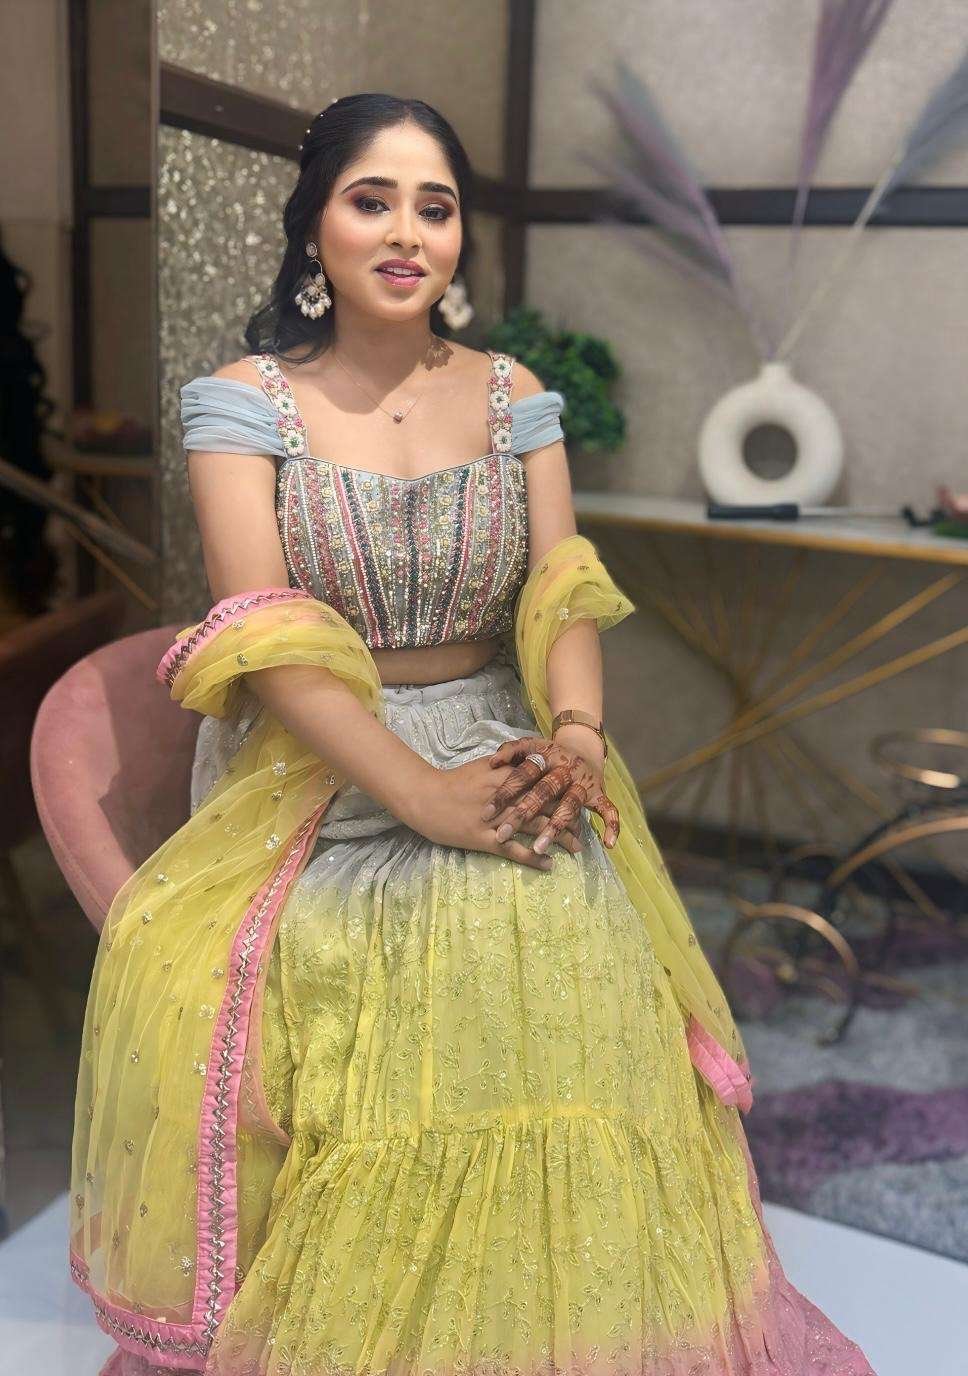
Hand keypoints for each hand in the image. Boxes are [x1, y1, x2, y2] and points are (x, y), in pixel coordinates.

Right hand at [396, 755, 582, 871]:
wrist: (424, 796)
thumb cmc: (453, 782)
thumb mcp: (482, 766)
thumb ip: (506, 764)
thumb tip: (529, 759)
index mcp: (506, 777)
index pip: (543, 782)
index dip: (564, 791)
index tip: (579, 799)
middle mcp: (506, 797)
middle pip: (545, 806)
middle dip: (568, 816)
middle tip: (585, 827)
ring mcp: (496, 819)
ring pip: (534, 828)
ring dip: (558, 838)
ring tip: (576, 847)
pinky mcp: (485, 839)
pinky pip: (514, 850)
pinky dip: (533, 858)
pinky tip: (549, 864)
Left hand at [482, 735, 620, 853]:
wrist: (584, 748)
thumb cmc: (549, 753)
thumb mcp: (530, 746)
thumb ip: (511, 751)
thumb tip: (492, 762)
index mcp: (546, 756)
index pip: (522, 774)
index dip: (505, 792)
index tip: (486, 812)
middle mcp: (565, 770)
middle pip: (543, 792)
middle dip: (523, 813)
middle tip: (503, 834)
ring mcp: (583, 782)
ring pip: (570, 806)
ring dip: (555, 827)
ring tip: (539, 848)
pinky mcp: (599, 793)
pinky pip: (608, 810)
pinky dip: (612, 825)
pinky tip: (608, 844)